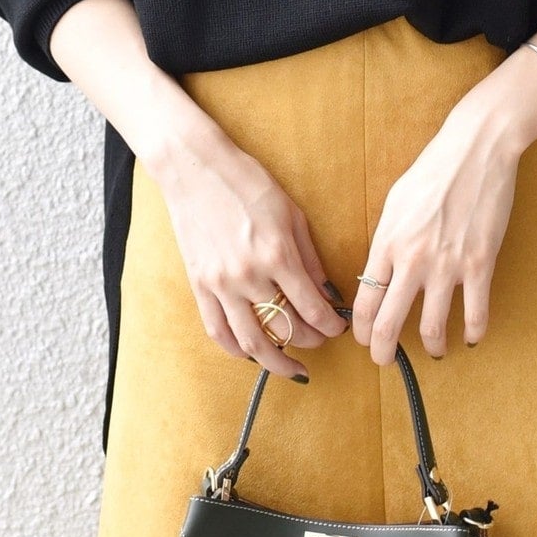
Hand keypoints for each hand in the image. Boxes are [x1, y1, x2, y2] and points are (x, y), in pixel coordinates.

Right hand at [140, 121, 349, 382]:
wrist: (196, 168)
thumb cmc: (247, 182)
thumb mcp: (291, 213)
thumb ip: (309, 257)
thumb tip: (326, 292)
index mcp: (278, 254)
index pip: (312, 309)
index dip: (331, 325)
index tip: (339, 328)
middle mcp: (249, 275)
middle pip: (287, 328)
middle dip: (311, 340)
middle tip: (321, 340)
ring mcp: (221, 284)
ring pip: (252, 342)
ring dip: (277, 361)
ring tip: (293, 367)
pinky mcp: (199, 285)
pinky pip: (218, 331)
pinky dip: (237, 350)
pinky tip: (252, 354)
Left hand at [349, 99, 519, 363]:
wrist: (476, 150)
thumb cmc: (433, 170)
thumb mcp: (395, 203)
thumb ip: (387, 241)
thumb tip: (380, 272)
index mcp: (387, 243)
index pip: (364, 301)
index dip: (361, 330)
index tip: (364, 339)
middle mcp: (413, 260)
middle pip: (388, 323)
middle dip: (383, 352)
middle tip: (386, 361)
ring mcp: (448, 265)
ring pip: (432, 328)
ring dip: (432, 347)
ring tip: (434, 351)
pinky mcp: (480, 264)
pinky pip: (475, 314)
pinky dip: (473, 334)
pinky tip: (471, 338)